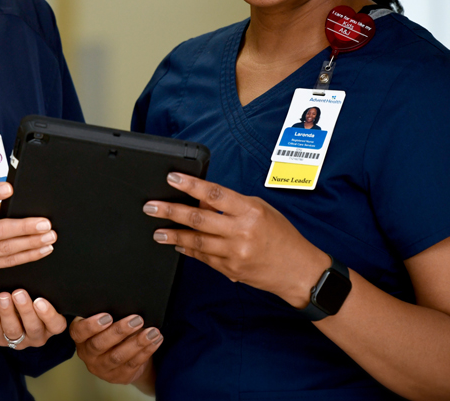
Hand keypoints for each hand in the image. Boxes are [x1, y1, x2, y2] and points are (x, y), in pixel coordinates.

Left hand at [0, 290, 66, 348]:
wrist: (17, 309)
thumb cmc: (35, 298)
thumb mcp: (45, 295)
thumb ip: (46, 291)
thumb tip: (49, 271)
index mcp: (52, 326)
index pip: (56, 324)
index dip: (48, 314)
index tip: (39, 300)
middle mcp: (38, 336)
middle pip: (33, 328)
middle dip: (25, 310)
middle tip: (18, 293)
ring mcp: (19, 341)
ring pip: (13, 331)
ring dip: (7, 313)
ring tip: (3, 297)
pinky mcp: (2, 340)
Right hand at [70, 313, 161, 386]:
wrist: (122, 356)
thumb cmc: (110, 329)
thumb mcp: (104, 321)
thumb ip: (107, 313)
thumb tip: (123, 300)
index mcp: (81, 338)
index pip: (79, 332)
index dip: (91, 325)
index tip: (107, 316)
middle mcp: (88, 355)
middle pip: (100, 344)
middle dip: (120, 331)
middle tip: (137, 319)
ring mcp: (103, 369)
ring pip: (118, 356)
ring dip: (137, 342)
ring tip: (151, 331)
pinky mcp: (119, 376)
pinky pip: (133, 364)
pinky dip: (146, 350)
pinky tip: (155, 340)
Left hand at [144, 172, 327, 306]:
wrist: (298, 271)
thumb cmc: (282, 235)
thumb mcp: (260, 209)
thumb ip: (231, 204)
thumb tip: (201, 198)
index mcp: (250, 211)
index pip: (215, 194)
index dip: (191, 185)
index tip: (172, 179)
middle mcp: (241, 231)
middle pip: (198, 218)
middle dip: (170, 211)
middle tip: (151, 207)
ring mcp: (235, 253)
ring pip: (196, 241)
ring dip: (173, 235)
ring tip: (157, 231)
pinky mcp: (231, 269)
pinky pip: (203, 257)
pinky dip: (189, 250)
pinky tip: (177, 244)